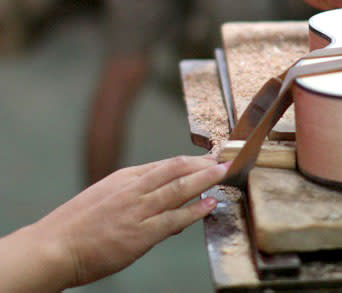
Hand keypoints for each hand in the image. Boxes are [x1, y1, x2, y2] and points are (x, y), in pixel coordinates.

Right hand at [3, 156, 227, 289]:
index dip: (191, 160)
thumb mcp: (104, 197)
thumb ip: (133, 195)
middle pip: (176, 169)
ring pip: (179, 189)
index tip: (208, 158)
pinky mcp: (140, 234)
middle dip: (203, 163)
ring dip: (205, 179)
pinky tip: (211, 204)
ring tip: (224, 173)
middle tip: (225, 160)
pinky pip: (175, 219)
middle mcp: (133, 190)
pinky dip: (195, 210)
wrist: (52, 248)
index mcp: (124, 179)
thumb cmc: (75, 227)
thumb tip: (163, 200)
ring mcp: (138, 211)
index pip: (165, 164)